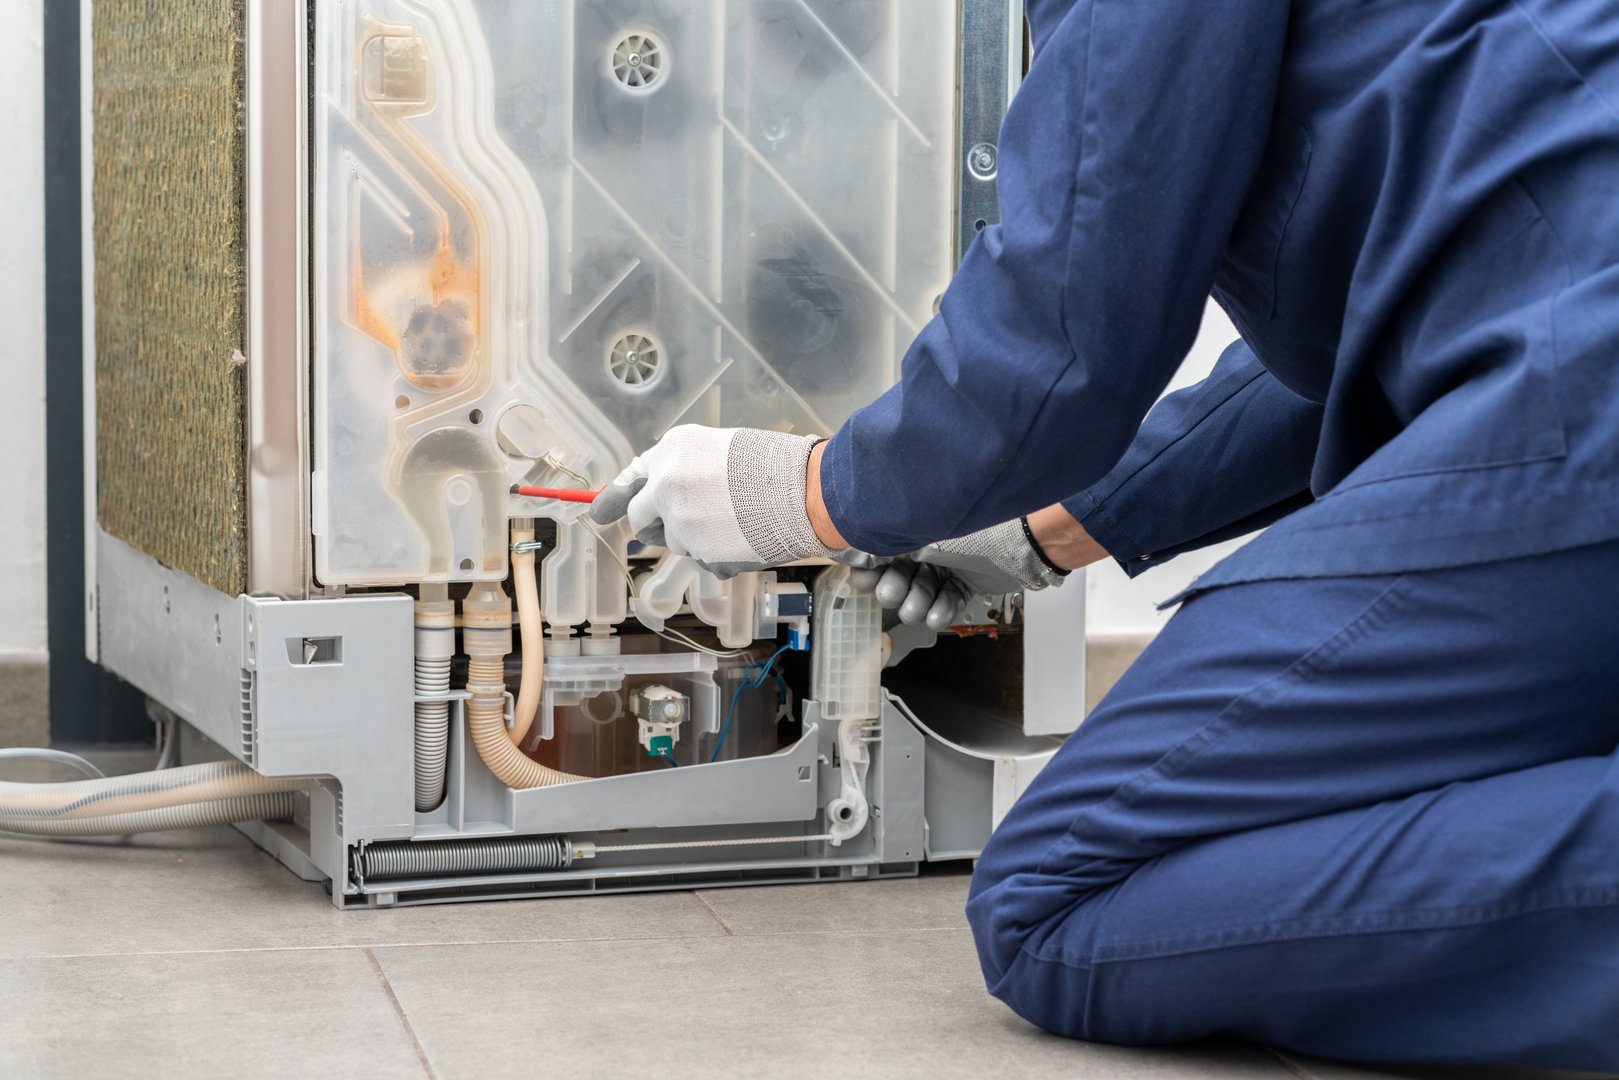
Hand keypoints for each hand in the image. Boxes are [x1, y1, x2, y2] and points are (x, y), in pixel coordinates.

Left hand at [591, 426, 830, 577]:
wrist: (807, 491)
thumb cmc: (775, 464)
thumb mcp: (721, 448)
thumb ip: (682, 469)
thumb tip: (649, 497)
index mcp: (672, 450)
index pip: (631, 478)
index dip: (618, 497)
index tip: (600, 511)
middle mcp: (665, 484)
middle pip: (641, 518)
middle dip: (656, 524)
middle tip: (685, 523)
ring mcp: (679, 521)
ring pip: (674, 542)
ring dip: (695, 538)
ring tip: (735, 520)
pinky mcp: (698, 552)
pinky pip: (700, 559)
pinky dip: (717, 554)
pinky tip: (745, 536)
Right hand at [850, 518, 1068, 630]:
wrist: (1024, 537)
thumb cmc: (975, 521)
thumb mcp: (918, 527)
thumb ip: (881, 536)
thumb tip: (849, 546)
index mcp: (909, 522)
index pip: (874, 551)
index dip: (868, 570)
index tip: (869, 578)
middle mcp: (924, 541)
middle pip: (893, 577)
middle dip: (894, 590)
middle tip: (896, 589)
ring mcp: (947, 562)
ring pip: (918, 596)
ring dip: (917, 604)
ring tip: (923, 605)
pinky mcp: (967, 580)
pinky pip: (945, 603)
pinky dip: (941, 610)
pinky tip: (940, 611)